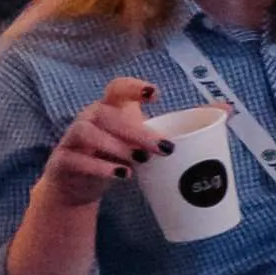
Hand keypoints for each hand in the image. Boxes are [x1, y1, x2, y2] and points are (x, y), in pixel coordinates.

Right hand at [39, 73, 169, 201]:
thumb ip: (161, 134)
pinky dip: (101, 167)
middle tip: (165, 148)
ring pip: (87, 132)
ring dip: (116, 146)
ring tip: (140, 161)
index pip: (116, 88)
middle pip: (107, 114)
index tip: (155, 95)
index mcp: (108, 109)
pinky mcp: (62, 161)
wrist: (79, 187)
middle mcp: (88, 119)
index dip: (133, 87)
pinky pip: (77, 160)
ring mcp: (71, 139)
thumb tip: (212, 121)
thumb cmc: (113, 157)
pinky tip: (123, 174)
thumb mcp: (137, 143)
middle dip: (138, 131)